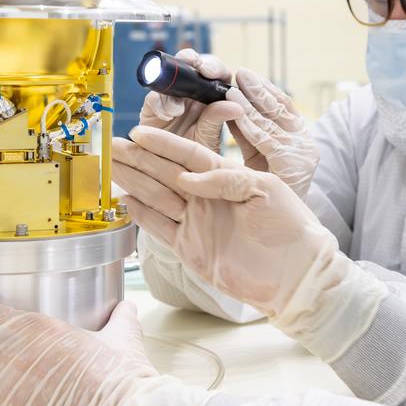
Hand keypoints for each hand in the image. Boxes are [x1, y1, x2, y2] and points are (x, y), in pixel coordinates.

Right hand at [113, 127, 334, 315]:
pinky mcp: (190, 248)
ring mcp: (197, 222)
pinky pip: (160, 227)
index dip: (164, 144)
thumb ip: (226, 179)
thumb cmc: (290, 226)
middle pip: (165, 172)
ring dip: (134, 181)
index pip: (188, 154)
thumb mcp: (264, 189)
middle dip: (139, 158)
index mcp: (226, 177)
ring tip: (110, 166)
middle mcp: (207, 197)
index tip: (140, 132)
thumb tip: (187, 178)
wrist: (295, 273)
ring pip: (157, 197)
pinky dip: (141, 215)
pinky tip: (125, 200)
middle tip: (113, 145)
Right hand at [140, 48, 242, 152]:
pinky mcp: (152, 108)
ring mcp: (171, 98)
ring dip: (174, 86)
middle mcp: (191, 93)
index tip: (212, 73)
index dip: (215, 68)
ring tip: (178, 109)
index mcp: (211, 97)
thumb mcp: (208, 138)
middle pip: (192, 65)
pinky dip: (159, 103)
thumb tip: (237, 106)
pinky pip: (153, 97)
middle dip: (193, 61)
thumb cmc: (194, 156)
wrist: (170, 173)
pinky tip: (166, 115)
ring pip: (171, 75)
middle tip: (198, 69)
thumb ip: (217, 119)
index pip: (217, 73)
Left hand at [227, 68, 319, 197]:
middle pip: (280, 107)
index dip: (264, 89)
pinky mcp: (292, 163)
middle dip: (258, 88)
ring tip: (231, 87)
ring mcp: (301, 152)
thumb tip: (230, 108)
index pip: (283, 105)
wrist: (287, 235)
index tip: (245, 75)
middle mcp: (305, 143)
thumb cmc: (268, 199)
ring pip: (272, 120)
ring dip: (251, 101)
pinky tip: (234, 113)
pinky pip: (266, 139)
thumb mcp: (257, 158)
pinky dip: (249, 125)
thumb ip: (249, 135)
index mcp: (299, 139)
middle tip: (239, 72)